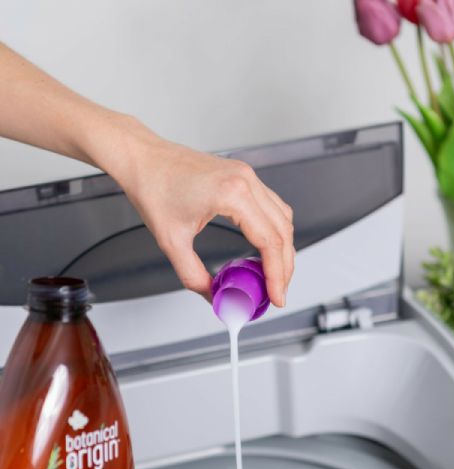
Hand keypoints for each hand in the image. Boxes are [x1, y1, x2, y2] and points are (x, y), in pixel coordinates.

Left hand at [102, 118, 294, 305]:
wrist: (143, 159)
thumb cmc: (153, 187)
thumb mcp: (172, 241)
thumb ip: (194, 275)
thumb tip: (214, 296)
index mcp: (233, 194)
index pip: (270, 242)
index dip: (277, 275)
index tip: (276, 297)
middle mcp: (246, 181)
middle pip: (283, 232)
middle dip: (284, 267)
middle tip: (276, 293)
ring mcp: (247, 176)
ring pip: (282, 219)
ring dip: (283, 249)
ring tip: (274, 276)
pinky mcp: (243, 177)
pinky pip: (272, 206)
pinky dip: (275, 231)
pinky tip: (266, 249)